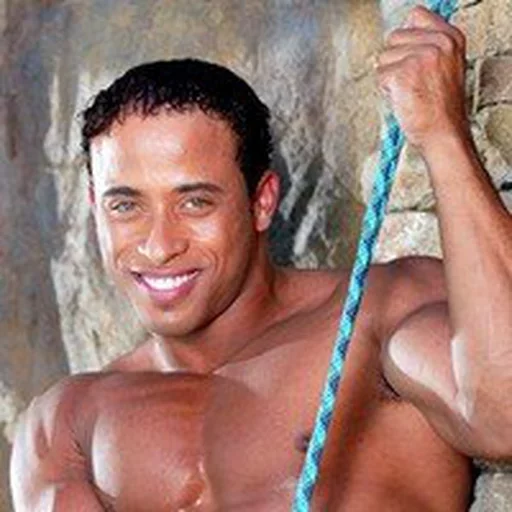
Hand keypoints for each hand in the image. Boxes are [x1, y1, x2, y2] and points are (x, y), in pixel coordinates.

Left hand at [376, 6, 468, 150]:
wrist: (443, 133)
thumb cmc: (441, 108)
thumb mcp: (446, 66)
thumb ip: (427, 46)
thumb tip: (396, 40)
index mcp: (450, 37)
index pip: (415, 16)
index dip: (406, 39)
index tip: (411, 59)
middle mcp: (437, 43)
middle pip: (393, 38)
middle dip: (396, 62)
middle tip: (413, 83)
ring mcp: (420, 57)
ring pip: (383, 58)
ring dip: (390, 77)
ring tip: (410, 92)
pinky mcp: (403, 73)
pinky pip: (380, 76)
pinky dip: (386, 90)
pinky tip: (403, 98)